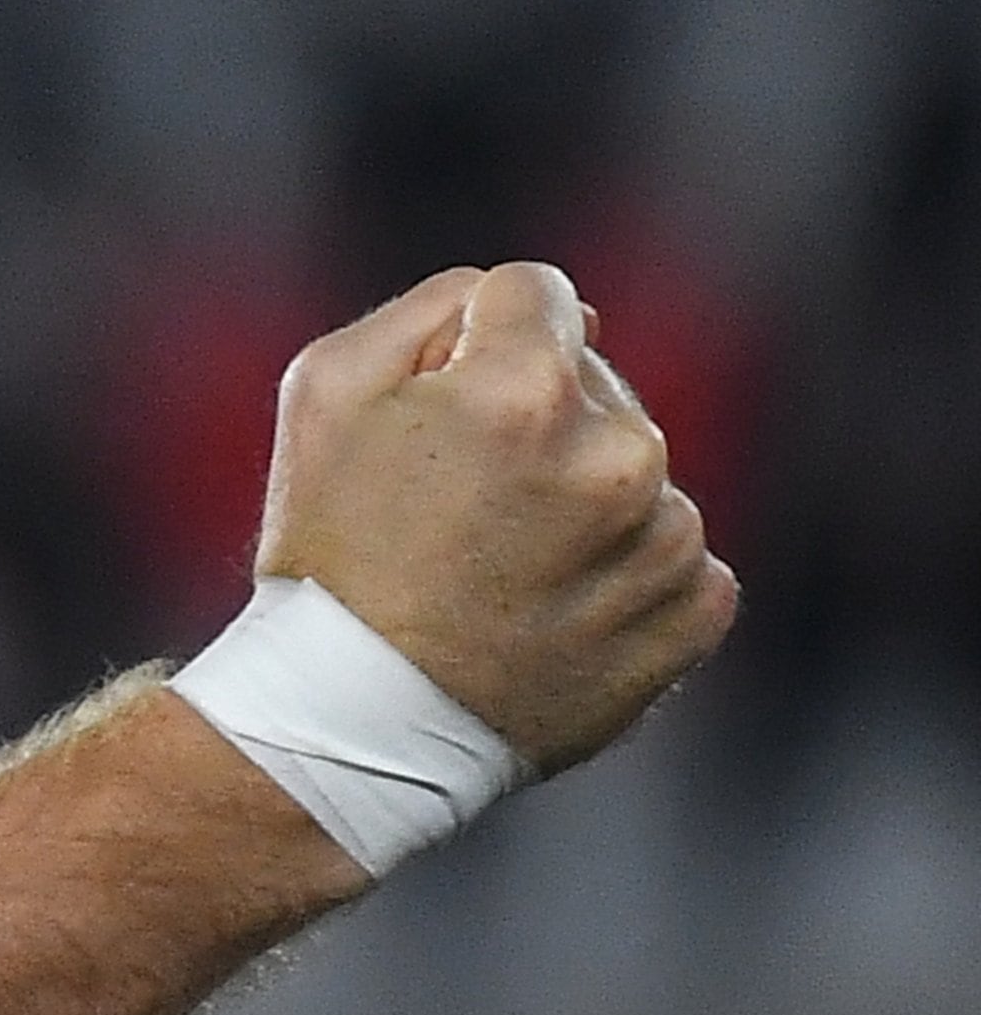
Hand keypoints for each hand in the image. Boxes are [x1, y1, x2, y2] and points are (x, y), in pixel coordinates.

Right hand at [252, 262, 739, 774]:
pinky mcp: (689, 618)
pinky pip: (681, 562)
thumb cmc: (328, 547)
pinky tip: (550, 610)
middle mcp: (616, 456)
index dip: (478, 340)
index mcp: (525, 387)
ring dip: (585, 504)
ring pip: (639, 476)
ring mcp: (661, 543)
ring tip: (500, 568)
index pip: (537, 295)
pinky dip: (626, 577)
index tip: (441, 405)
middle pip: (595, 385)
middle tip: (455, 507)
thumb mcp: (324, 390)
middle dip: (537, 423)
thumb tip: (533, 305)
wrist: (352, 719)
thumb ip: (431, 308)